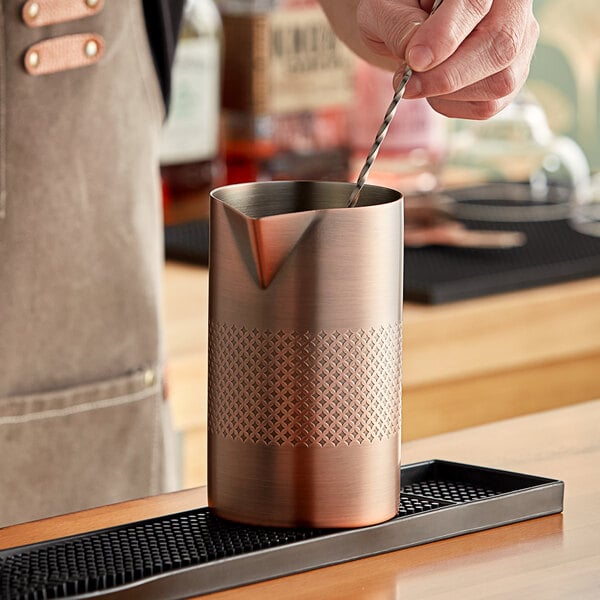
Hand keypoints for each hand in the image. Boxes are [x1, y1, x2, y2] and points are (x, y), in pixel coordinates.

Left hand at [320, 0, 539, 119]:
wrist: (406, 29)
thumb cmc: (396, 12)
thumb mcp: (383, 10)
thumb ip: (400, 26)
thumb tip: (420, 58)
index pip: (474, 4)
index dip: (445, 37)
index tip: (415, 60)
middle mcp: (511, 6)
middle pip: (500, 47)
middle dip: (448, 76)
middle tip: (407, 85)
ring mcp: (518, 42)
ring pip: (499, 82)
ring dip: (448, 94)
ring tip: (418, 81)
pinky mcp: (510, 76)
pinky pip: (488, 105)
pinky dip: (453, 107)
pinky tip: (433, 91)